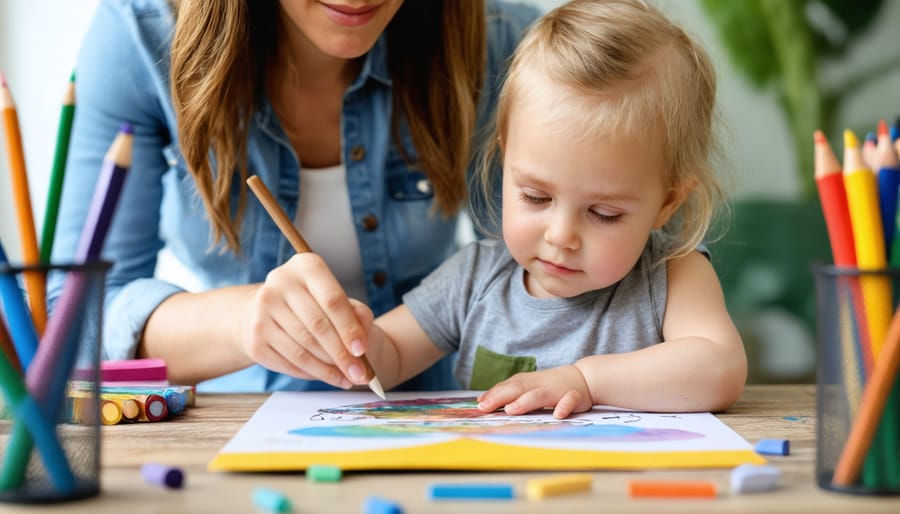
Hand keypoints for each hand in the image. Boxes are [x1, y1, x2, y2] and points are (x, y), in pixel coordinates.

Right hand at [239, 252, 376, 387]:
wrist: (273, 311)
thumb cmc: (316, 305)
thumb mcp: (340, 300)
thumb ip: (358, 314)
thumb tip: (361, 341)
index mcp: (306, 266)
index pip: (332, 300)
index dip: (349, 328)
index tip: (362, 350)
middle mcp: (279, 283)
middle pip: (317, 326)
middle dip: (341, 355)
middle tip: (359, 374)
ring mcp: (261, 311)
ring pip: (303, 348)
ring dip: (328, 369)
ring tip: (347, 379)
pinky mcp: (254, 339)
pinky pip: (288, 363)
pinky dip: (311, 374)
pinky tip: (327, 377)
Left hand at [476, 365, 593, 418]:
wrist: (585, 377)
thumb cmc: (551, 385)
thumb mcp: (528, 386)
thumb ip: (507, 393)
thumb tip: (481, 401)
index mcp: (527, 382)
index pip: (507, 387)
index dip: (492, 395)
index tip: (478, 405)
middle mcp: (539, 385)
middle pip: (518, 388)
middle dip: (501, 397)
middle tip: (485, 407)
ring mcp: (556, 390)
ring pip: (539, 395)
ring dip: (525, 401)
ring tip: (511, 409)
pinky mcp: (574, 397)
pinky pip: (569, 401)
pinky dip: (564, 407)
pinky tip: (557, 415)